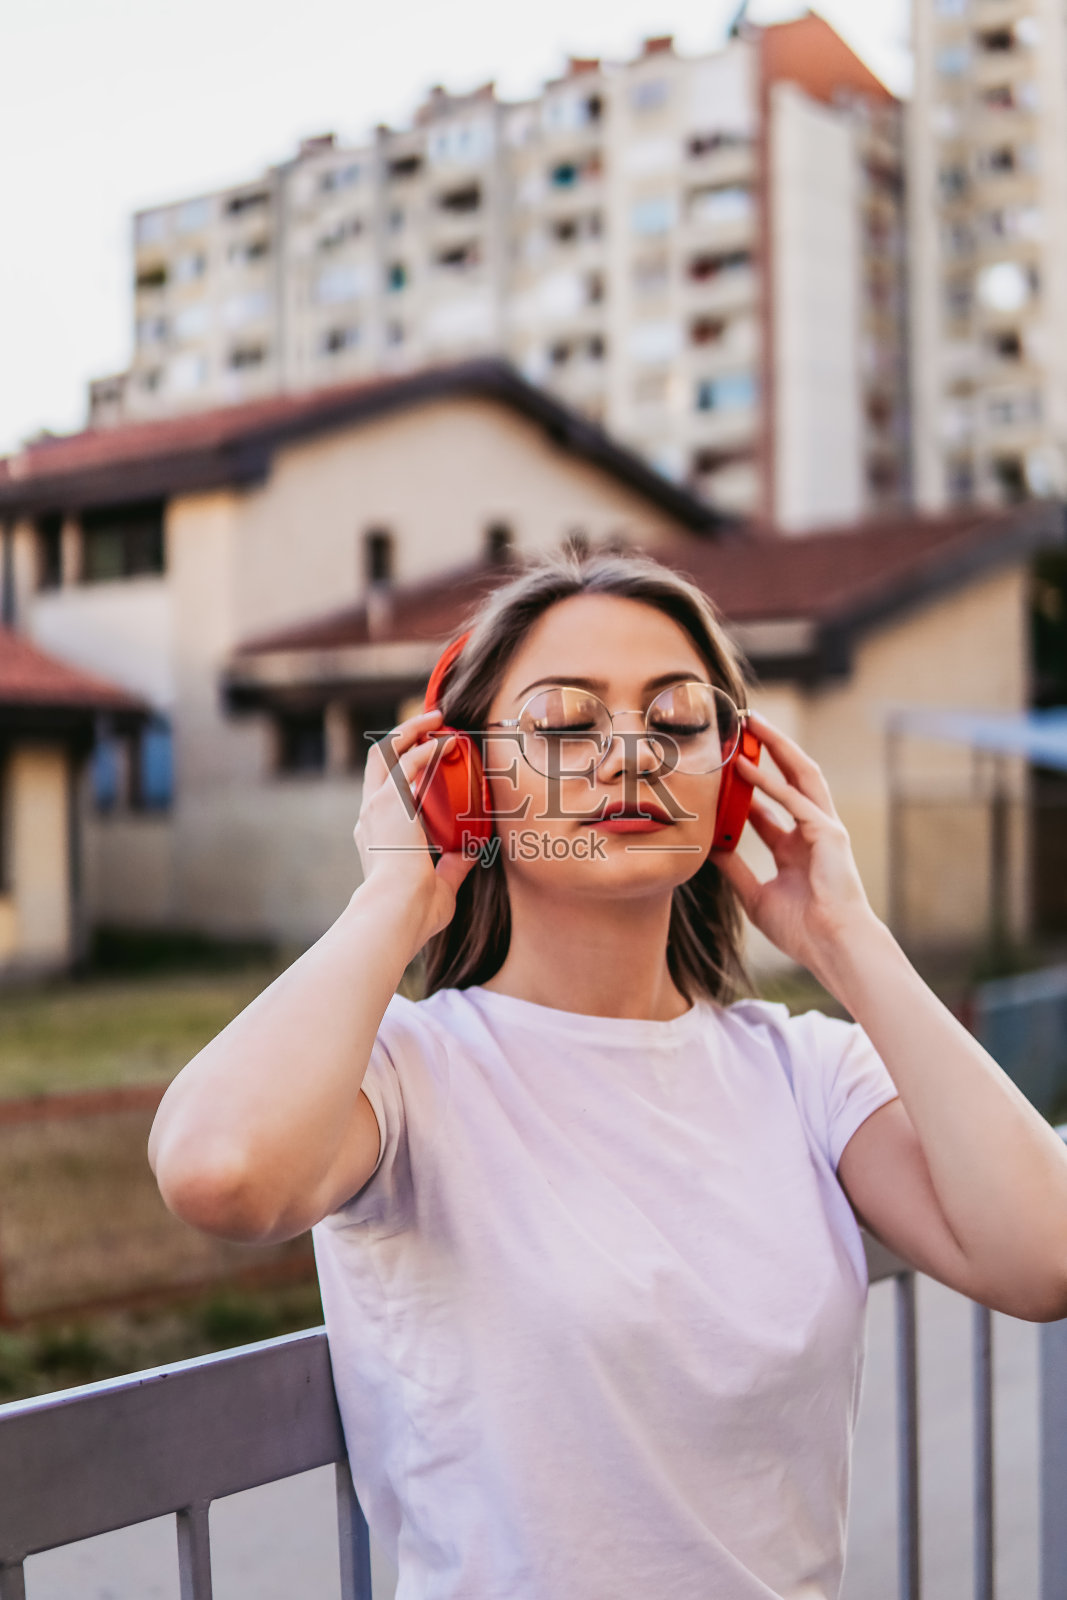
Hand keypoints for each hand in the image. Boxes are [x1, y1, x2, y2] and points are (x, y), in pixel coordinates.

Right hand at [354, 708, 476, 947]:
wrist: (396, 911)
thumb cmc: (415, 911)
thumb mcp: (440, 885)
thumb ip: (453, 867)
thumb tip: (472, 852)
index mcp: (376, 837)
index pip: (384, 793)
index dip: (403, 770)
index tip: (428, 757)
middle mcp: (370, 817)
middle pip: (378, 762)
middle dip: (402, 737)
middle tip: (431, 724)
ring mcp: (376, 807)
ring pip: (385, 752)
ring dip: (410, 730)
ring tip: (436, 718)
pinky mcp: (388, 802)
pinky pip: (407, 762)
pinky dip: (426, 747)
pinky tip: (446, 741)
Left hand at [710, 711, 878, 975]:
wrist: (832, 947)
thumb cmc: (802, 929)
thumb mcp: (755, 895)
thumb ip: (735, 870)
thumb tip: (709, 850)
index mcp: (795, 847)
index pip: (768, 806)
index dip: (745, 785)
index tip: (720, 767)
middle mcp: (811, 831)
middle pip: (789, 778)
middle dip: (768, 750)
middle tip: (742, 726)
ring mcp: (823, 829)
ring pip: (800, 775)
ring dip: (777, 747)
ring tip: (753, 724)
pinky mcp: (828, 833)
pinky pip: (795, 801)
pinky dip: (771, 783)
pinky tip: (748, 768)